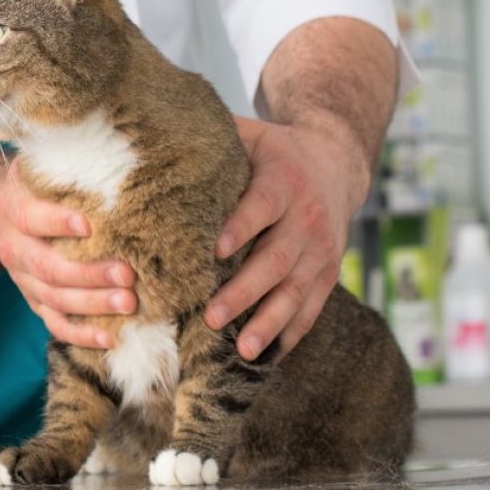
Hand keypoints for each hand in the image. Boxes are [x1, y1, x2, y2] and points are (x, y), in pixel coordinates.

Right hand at [0, 164, 135, 348]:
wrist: (17, 208)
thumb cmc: (48, 181)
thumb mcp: (49, 163)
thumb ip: (70, 163)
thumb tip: (121, 160)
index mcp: (14, 208)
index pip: (31, 218)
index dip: (58, 222)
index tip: (90, 225)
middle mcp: (12, 247)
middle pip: (47, 267)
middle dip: (88, 273)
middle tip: (127, 274)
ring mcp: (22, 279)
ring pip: (54, 299)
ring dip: (92, 304)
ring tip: (129, 303)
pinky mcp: (35, 301)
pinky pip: (55, 324)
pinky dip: (81, 335)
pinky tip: (111, 337)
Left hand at [205, 114, 370, 360]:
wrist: (337, 161)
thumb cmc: (276, 149)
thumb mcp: (251, 134)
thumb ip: (213, 137)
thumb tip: (153, 130)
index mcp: (283, 180)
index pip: (261, 206)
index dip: (240, 227)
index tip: (214, 250)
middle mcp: (307, 218)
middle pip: (276, 259)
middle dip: (244, 292)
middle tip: (211, 317)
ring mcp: (322, 250)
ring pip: (295, 291)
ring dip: (269, 322)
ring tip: (243, 351)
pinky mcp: (328, 273)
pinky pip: (311, 308)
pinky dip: (291, 334)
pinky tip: (267, 358)